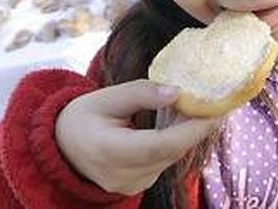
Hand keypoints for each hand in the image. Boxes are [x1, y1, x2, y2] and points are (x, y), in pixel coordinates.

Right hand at [55, 80, 220, 194]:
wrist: (62, 148)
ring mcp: (132, 185)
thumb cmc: (82, 118)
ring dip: (186, 132)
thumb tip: (177, 92)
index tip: (215, 111)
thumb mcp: (105, 97)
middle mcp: (123, 175)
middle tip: (215, 100)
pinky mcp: (139, 185)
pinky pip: (164, 161)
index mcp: (110, 151)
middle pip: (171, 151)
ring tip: (196, 105)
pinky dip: (175, 141)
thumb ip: (141, 93)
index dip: (191, 130)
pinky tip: (178, 121)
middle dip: (196, 126)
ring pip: (171, 157)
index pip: (159, 145)